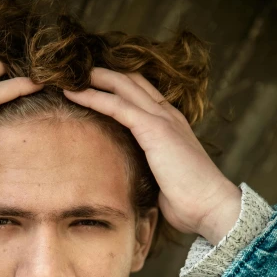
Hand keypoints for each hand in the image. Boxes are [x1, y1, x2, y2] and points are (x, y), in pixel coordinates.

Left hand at [63, 68, 241, 244]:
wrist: (209, 206)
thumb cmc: (188, 201)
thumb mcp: (163, 178)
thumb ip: (146, 169)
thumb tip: (126, 179)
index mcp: (170, 125)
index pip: (141, 93)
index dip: (116, 84)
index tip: (90, 84)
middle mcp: (167, 115)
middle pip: (131, 81)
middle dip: (102, 73)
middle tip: (74, 70)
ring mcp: (161, 119)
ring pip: (122, 86)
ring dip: (93, 78)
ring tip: (67, 74)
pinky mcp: (154, 129)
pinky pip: (117, 106)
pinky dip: (93, 96)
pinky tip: (74, 93)